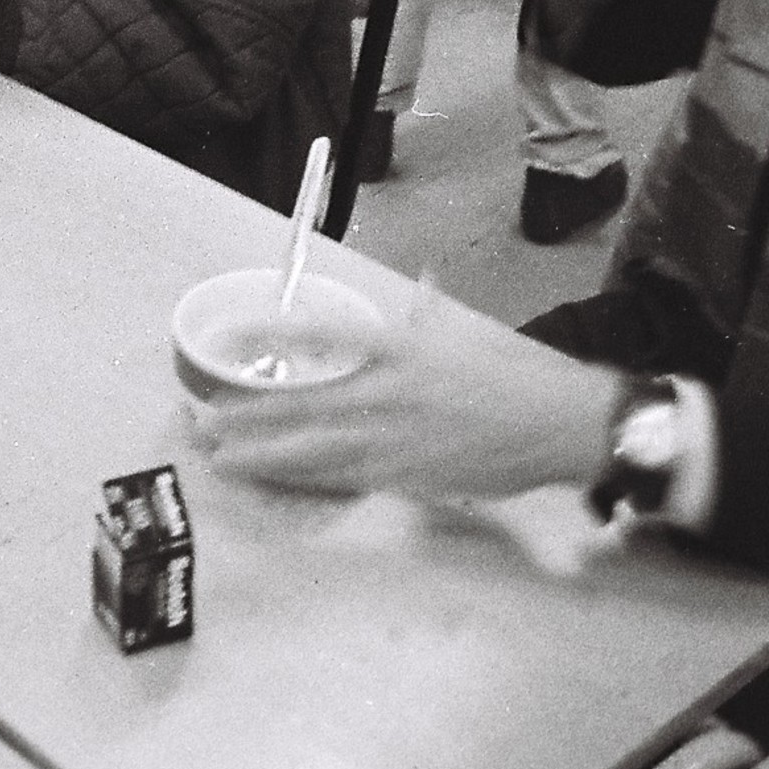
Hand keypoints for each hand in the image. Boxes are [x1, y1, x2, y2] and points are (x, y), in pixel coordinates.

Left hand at [190, 288, 621, 502]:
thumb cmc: (516, 374)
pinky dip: (310, 480)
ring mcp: (399, 437)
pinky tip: (280, 483)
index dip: (273, 334)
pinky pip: (348, 478)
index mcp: (401, 347)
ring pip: (318, 448)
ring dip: (267, 454)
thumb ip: (431, 313)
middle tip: (204, 421)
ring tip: (223, 457)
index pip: (325, 335)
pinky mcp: (411, 475)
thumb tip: (421, 285)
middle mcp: (391, 391)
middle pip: (306, 403)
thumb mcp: (466, 330)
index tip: (231, 334)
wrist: (564, 424)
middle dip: (251, 415)